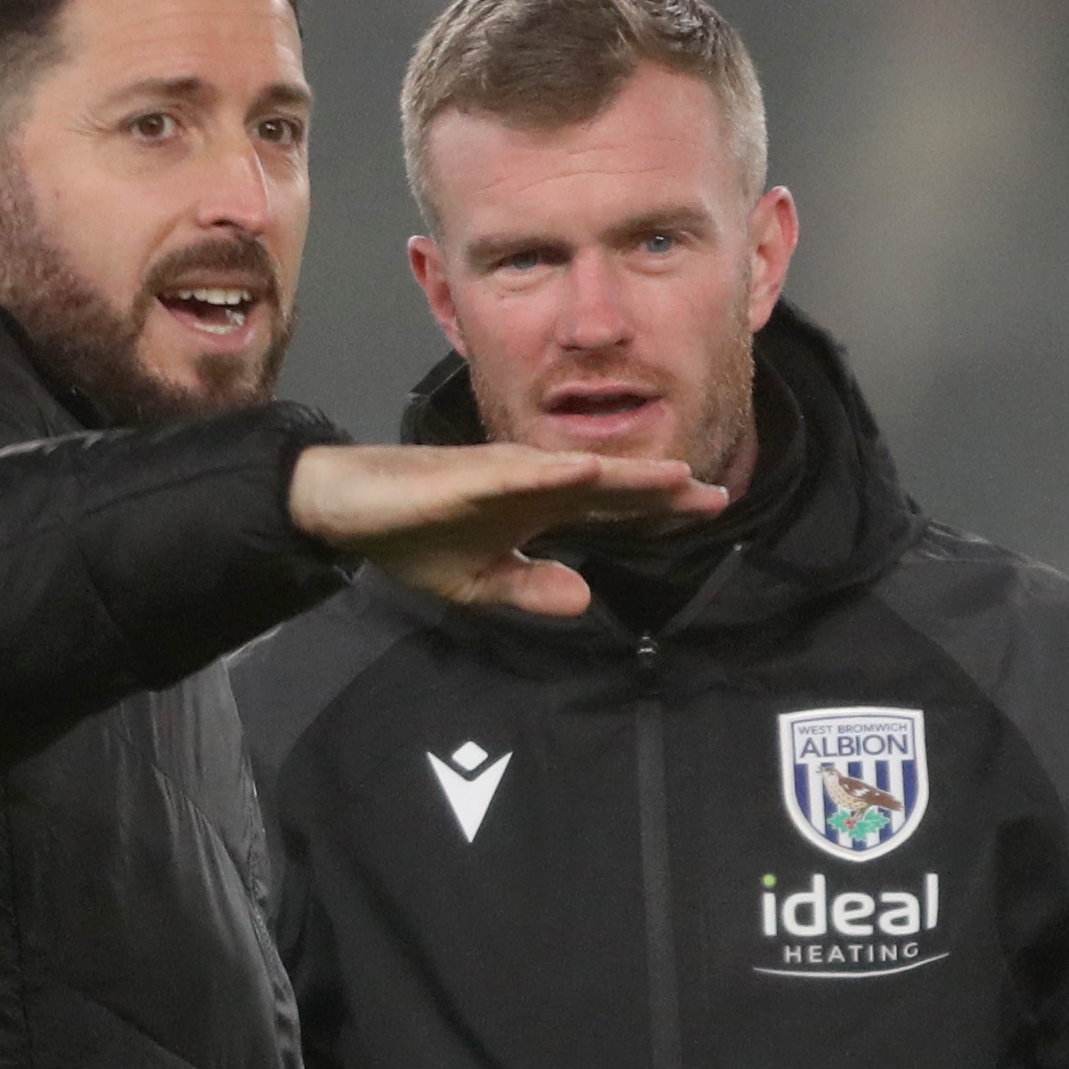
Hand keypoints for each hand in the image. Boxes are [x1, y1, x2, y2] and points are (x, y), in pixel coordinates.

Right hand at [288, 444, 724, 618]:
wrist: (349, 510)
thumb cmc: (413, 536)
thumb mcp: (480, 581)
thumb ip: (533, 588)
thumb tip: (586, 598)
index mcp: (538, 509)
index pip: (611, 510)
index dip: (659, 511)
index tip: (712, 510)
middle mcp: (531, 484)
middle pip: (610, 489)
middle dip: (662, 492)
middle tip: (718, 494)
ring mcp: (502, 476)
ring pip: (575, 474)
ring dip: (624, 476)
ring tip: (675, 477)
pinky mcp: (468, 475)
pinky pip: (515, 473)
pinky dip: (552, 471)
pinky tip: (586, 470)